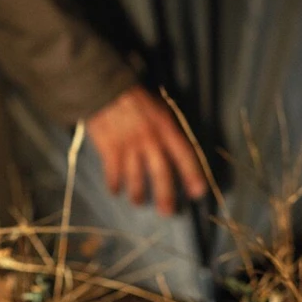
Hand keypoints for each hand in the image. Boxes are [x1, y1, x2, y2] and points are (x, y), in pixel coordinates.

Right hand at [84, 87, 207, 214]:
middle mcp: (150, 139)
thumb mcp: (158, 108)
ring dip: (138, 195)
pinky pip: (113, 174)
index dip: (192, 175)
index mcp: (165, 127)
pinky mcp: (109, 149)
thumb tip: (176, 153)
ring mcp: (128, 146)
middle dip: (165, 196)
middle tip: (168, 213)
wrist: (103, 88)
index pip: (184, 154)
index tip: (198, 193)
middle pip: (161, 174)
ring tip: (139, 203)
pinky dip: (114, 184)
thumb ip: (167, 129)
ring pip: (136, 179)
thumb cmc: (134, 97)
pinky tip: (115, 191)